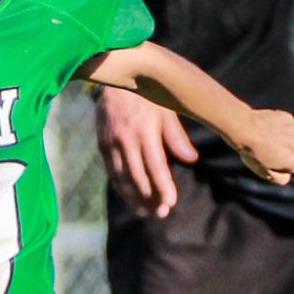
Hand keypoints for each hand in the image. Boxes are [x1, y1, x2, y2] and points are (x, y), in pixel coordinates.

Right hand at [95, 88, 198, 218]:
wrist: (114, 80)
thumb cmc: (147, 96)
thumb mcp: (166, 110)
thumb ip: (176, 136)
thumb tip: (191, 159)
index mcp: (145, 130)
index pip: (155, 165)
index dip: (163, 186)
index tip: (170, 202)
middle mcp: (126, 140)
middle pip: (138, 177)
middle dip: (150, 198)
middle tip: (161, 213)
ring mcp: (112, 144)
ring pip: (123, 178)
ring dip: (134, 198)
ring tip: (145, 213)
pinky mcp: (102, 146)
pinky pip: (112, 173)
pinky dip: (121, 188)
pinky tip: (130, 199)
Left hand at [233, 109, 293, 184]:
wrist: (244, 130)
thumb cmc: (252, 153)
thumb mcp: (264, 172)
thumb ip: (280, 178)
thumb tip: (288, 176)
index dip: (285, 164)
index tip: (272, 159)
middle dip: (286, 150)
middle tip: (268, 148)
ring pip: (292, 136)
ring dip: (284, 136)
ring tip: (266, 137)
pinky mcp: (288, 118)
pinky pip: (287, 123)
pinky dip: (280, 124)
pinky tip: (267, 126)